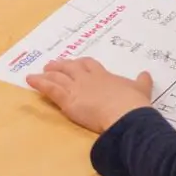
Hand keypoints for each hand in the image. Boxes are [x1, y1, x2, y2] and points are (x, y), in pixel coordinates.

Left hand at [29, 57, 154, 133]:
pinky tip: (30, 80)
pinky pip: (50, 89)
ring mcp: (77, 88)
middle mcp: (88, 79)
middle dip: (62, 66)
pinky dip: (39, 83)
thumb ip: (141, 82)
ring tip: (41, 71)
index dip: (82, 64)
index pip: (90, 65)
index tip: (77, 63)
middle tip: (54, 65)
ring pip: (59, 77)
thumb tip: (145, 74)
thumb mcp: (141, 90)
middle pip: (71, 68)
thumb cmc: (133, 104)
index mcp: (105, 76)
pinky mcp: (68, 100)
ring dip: (49, 73)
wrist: (125, 113)